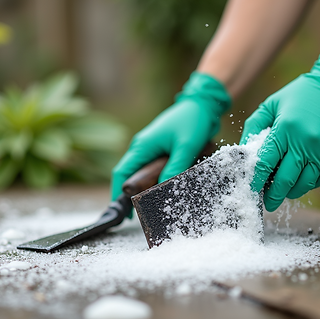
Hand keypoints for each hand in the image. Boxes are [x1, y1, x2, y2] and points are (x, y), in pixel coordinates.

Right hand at [111, 72, 230, 200]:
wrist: (201, 104)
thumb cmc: (192, 121)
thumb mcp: (185, 147)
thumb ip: (175, 168)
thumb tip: (164, 190)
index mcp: (142, 146)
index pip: (122, 173)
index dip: (118, 193)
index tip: (121, 212)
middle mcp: (142, 147)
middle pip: (130, 175)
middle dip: (132, 195)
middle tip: (139, 214)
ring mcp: (150, 147)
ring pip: (141, 173)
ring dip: (144, 188)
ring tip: (151, 206)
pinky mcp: (160, 148)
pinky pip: (152, 168)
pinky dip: (154, 180)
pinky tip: (161, 190)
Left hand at [240, 39, 319, 210]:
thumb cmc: (300, 94)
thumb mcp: (271, 104)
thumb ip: (254, 128)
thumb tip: (243, 153)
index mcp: (285, 129)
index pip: (265, 164)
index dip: (256, 180)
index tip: (251, 189)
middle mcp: (305, 143)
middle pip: (284, 181)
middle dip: (273, 196)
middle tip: (267, 203)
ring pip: (303, 185)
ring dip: (290, 192)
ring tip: (283, 192)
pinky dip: (308, 184)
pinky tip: (300, 180)